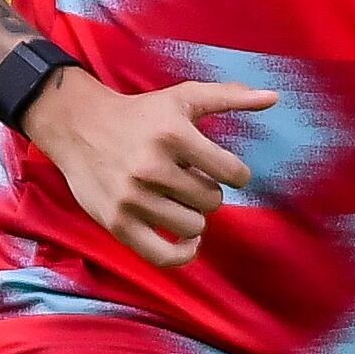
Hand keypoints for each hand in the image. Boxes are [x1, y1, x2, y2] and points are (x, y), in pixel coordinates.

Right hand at [26, 69, 275, 266]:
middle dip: (207, 191)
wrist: (80, 127)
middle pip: (212, 201)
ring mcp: (132, 198)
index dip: (237, 174)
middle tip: (188, 179)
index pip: (231, 172)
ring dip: (193, 215)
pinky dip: (184, 253)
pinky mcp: (117, 223)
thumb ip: (230, 97)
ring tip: (177, 198)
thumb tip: (274, 97)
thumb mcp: (184, 97)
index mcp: (173, 135)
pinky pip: (164, 256)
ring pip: (193, 226)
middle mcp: (151, 167)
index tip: (226, 171)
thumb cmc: (141, 114)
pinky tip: (187, 238)